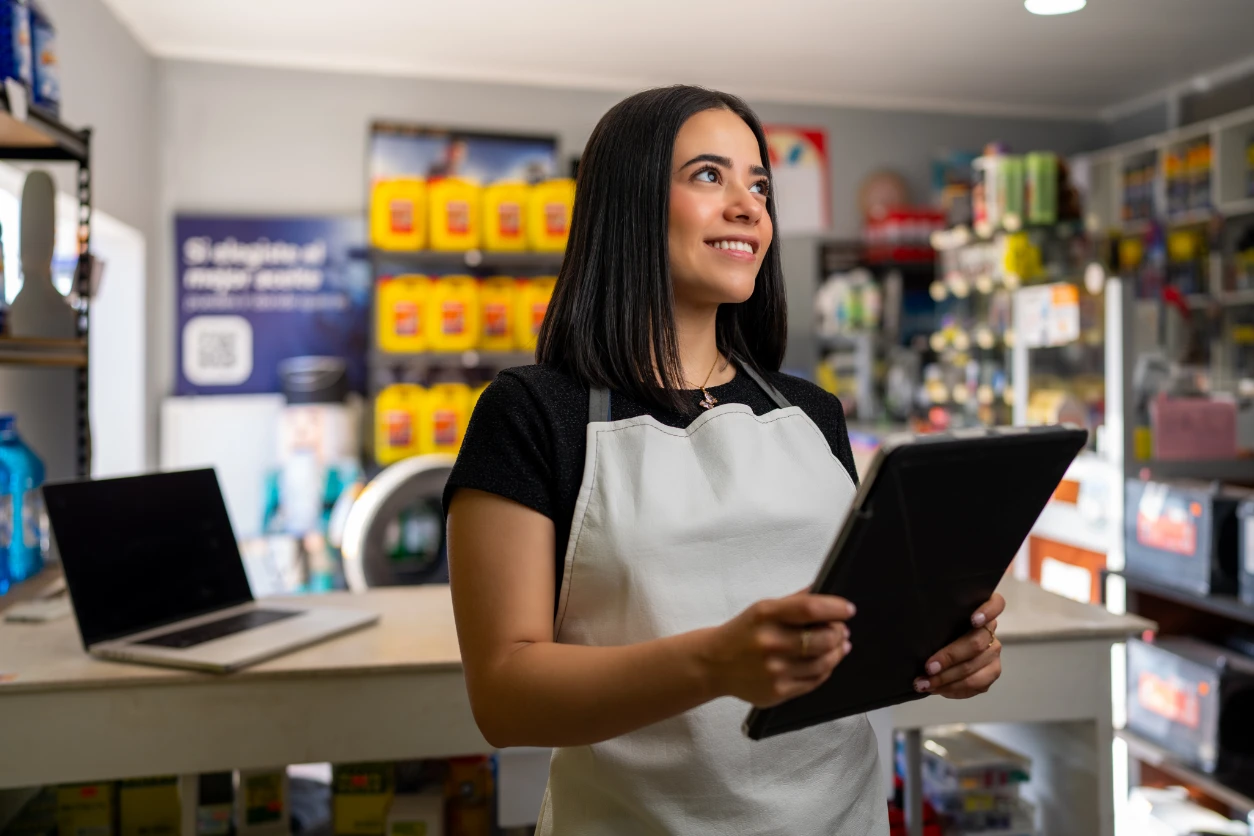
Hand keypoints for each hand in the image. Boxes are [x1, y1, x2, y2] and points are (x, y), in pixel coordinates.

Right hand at [701, 589, 854, 707]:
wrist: (713, 664)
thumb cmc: (741, 634)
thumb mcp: (762, 609)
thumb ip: (795, 601)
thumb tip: (825, 590)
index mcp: (765, 615)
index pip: (810, 608)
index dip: (835, 608)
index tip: (848, 609)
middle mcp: (769, 642)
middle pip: (822, 638)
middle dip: (839, 633)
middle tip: (842, 629)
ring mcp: (774, 670)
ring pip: (823, 662)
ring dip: (837, 652)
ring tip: (840, 645)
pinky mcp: (778, 691)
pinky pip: (814, 681)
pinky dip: (825, 670)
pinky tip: (825, 662)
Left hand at [913, 593, 1004, 699]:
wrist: (943, 646)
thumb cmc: (936, 627)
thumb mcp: (937, 618)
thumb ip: (937, 619)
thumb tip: (915, 631)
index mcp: (981, 609)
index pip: (996, 604)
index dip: (987, 612)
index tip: (973, 620)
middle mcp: (991, 631)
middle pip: (976, 644)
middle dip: (949, 658)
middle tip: (928, 668)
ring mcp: (994, 652)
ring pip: (974, 669)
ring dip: (947, 680)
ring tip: (924, 684)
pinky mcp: (992, 672)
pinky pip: (977, 685)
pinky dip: (954, 690)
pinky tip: (937, 690)